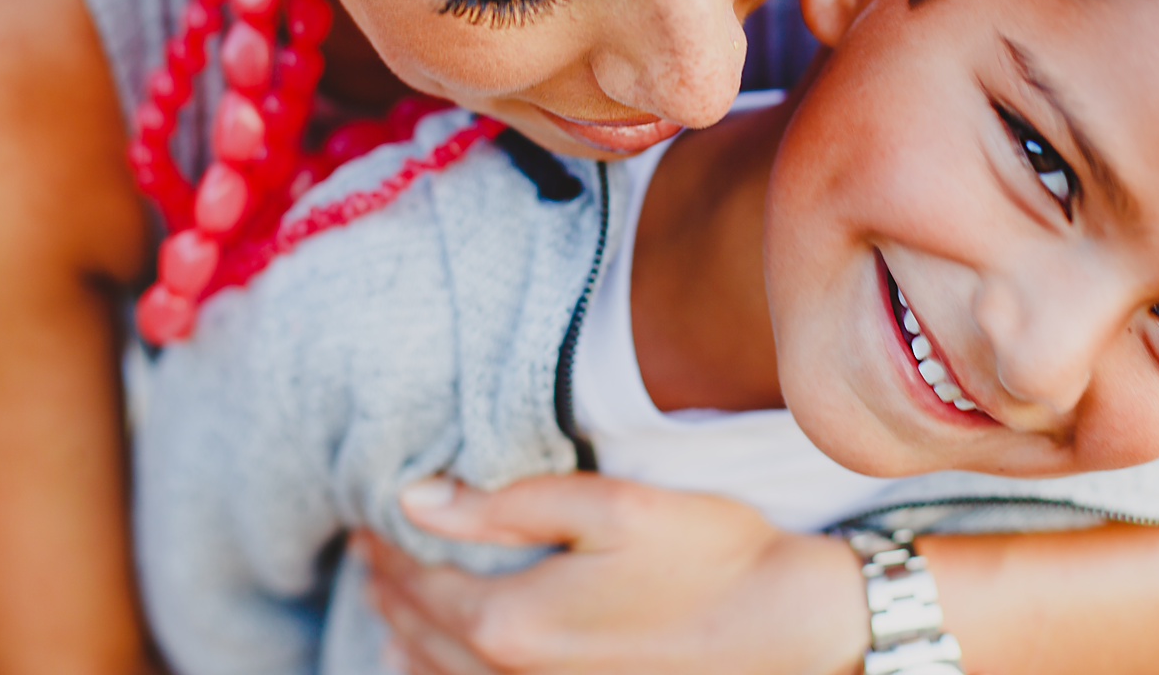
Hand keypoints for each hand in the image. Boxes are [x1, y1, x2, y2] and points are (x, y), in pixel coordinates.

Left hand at [358, 473, 866, 674]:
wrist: (791, 631)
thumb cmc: (709, 554)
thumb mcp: (608, 506)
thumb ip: (505, 505)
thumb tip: (413, 499)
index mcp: (513, 622)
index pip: (421, 586)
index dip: (388, 552)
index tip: (366, 523)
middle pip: (423, 638)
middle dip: (391, 594)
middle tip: (370, 557)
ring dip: (409, 643)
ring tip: (390, 610)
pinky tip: (443, 666)